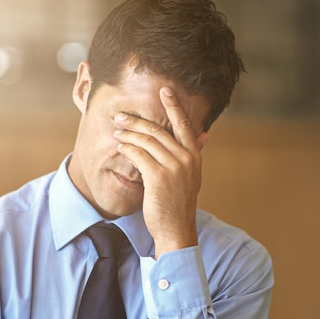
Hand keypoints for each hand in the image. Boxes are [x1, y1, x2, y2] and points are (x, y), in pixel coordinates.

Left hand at [113, 87, 207, 256]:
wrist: (176, 228)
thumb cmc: (179, 203)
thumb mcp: (192, 177)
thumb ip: (192, 156)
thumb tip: (203, 136)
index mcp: (195, 156)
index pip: (185, 124)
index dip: (175, 105)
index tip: (165, 90)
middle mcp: (186, 159)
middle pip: (159, 130)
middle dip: (137, 120)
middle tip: (121, 116)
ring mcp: (173, 167)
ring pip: (147, 140)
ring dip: (128, 133)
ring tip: (116, 130)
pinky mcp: (158, 177)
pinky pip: (139, 154)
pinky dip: (127, 148)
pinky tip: (120, 147)